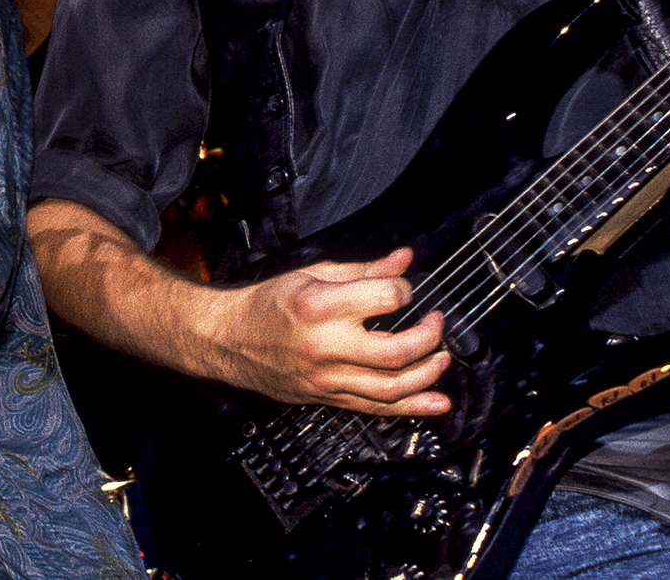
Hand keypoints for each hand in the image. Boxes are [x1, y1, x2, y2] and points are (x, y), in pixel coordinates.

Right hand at [209, 247, 450, 415]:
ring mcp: (327, 377)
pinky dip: (413, 408)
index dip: (404, 290)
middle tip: (436, 324)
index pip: (386, 298)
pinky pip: (377, 409)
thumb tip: (402, 260)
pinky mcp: (328, 397)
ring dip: (428, 374)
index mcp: (319, 306)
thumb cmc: (264, 305)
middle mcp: (325, 345)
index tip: (403, 289)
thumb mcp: (311, 275)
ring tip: (442, 358)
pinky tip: (437, 403)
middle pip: (396, 351)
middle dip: (429, 337)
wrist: (227, 340)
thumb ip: (363, 270)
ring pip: (393, 387)